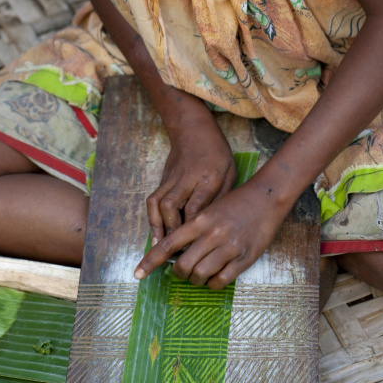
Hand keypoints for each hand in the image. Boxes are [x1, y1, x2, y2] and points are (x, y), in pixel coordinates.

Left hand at [136, 178, 289, 289]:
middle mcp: (212, 234)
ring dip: (196, 280)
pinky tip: (214, 277)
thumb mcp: (210, 210)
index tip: (138, 274)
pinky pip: (221, 281)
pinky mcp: (244, 259)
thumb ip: (194, 229)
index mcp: (200, 220)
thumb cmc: (236, 203)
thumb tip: (176, 251)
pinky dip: (213, 283)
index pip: (168, 244)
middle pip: (183, 265)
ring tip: (199, 274)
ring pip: (200, 275)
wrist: (267, 198)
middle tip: (182, 271)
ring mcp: (229, 248)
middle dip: (179, 273)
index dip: (150, 261)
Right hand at [146, 113, 236, 246]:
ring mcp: (171, 178)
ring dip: (157, 226)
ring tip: (161, 248)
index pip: (196, 205)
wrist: (193, 129)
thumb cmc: (216, 153)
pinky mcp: (162, 180)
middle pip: (172, 206)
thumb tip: (214, 226)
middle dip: (172, 230)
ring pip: (158, 203)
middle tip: (178, 252)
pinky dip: (152, 218)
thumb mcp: (229, 172)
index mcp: (207, 177)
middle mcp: (186, 178)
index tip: (197, 246)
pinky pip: (153, 201)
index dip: (193, 228)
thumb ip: (222, 197)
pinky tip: (157, 234)